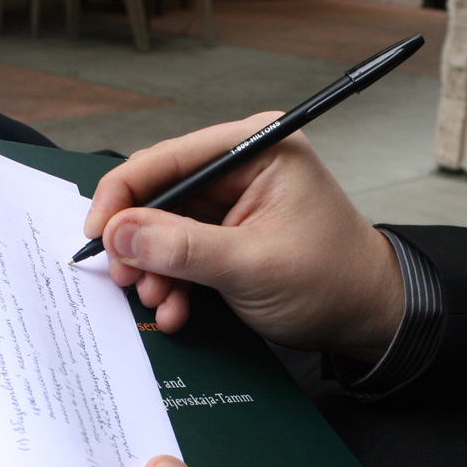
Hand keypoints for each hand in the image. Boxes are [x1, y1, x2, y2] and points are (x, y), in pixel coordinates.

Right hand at [85, 115, 403, 361]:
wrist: (368, 318)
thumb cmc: (332, 281)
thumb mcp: (252, 265)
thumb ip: (182, 247)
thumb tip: (120, 231)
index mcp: (257, 148)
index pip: (170, 158)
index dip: (124, 194)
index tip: (98, 233)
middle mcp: (242, 165)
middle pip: (161, 193)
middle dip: (139, 241)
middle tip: (126, 279)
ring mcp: (235, 200)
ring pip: (165, 227)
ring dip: (154, 268)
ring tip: (157, 302)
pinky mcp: (229, 232)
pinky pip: (182, 250)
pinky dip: (172, 280)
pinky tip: (174, 308)